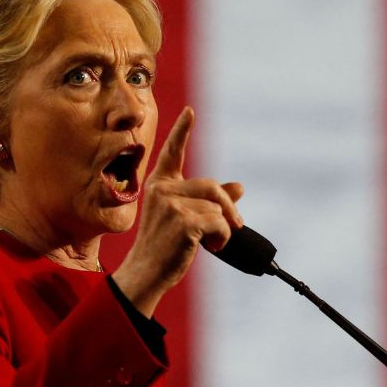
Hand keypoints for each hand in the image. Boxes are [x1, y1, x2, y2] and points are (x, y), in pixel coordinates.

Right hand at [112, 107, 243, 316]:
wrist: (146, 273)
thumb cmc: (164, 248)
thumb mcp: (185, 220)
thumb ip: (210, 201)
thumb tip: (240, 187)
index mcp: (159, 186)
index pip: (171, 153)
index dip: (182, 131)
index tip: (191, 112)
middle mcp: (161, 189)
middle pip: (211, 187)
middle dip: (228, 207)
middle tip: (236, 226)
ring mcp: (171, 204)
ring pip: (217, 207)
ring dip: (224, 228)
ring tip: (212, 243)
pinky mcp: (183, 222)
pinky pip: (220, 223)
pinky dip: (223, 237)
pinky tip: (211, 247)